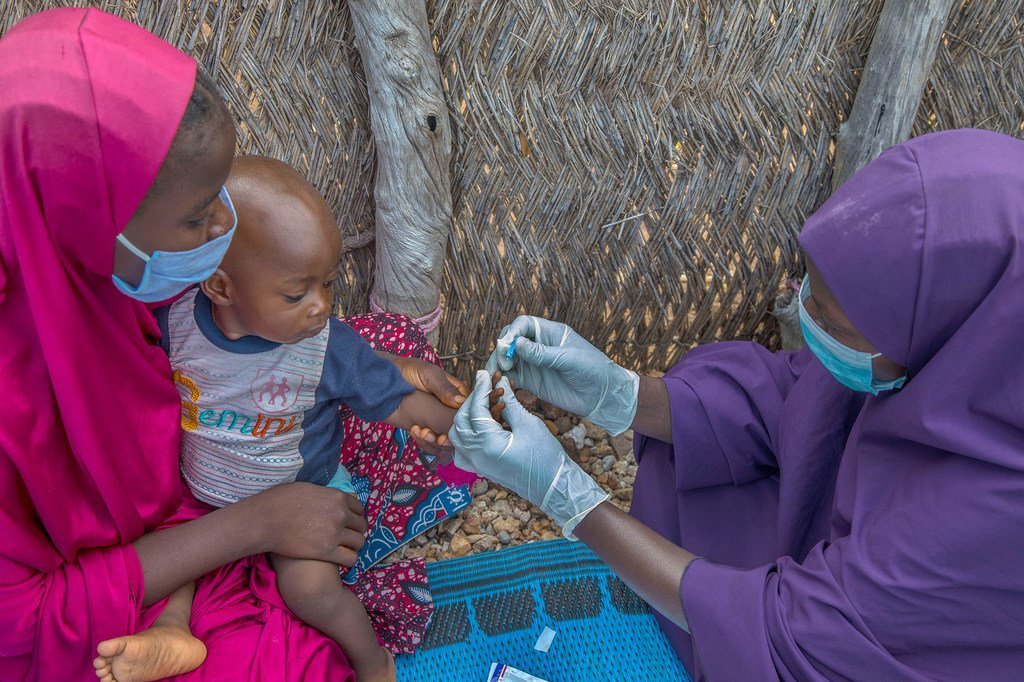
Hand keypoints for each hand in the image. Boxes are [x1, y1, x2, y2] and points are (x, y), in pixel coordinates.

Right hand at [250, 483, 367, 566]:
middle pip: (361, 526)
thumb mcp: (309, 488)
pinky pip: (351, 559)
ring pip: (359, 543)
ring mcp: (335, 533)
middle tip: (346, 536)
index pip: (359, 508)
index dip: (354, 516)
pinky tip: (340, 558)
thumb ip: (327, 494)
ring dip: (353, 546)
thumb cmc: (280, 501)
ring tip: (344, 548)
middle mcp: (341, 514)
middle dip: (355, 531)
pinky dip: (348, 559)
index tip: (348, 522)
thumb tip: (338, 497)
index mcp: (337, 497)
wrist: (265, 521)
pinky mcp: (327, 552)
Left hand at [410, 376, 504, 466]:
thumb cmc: (408, 371)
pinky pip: (430, 443)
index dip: (467, 422)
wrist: (382, 379)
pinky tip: (414, 430)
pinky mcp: (423, 429)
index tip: (458, 429)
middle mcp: (449, 410)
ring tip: (421, 431)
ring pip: (445, 440)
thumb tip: (461, 400)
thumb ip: (445, 387)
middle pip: (460, 431)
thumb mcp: (428, 374)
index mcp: (457, 394)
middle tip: (439, 438)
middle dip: (450, 437)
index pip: (471, 411)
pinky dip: (424, 442)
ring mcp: (436, 421)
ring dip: (434, 441)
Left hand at [449, 371, 608, 538]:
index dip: (480, 388)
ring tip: (481, 403)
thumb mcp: (528, 424)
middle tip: (484, 385)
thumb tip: (500, 381)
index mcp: (487, 443)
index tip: (485, 373)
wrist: (552, 486)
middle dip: (471, 400)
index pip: (475, 409)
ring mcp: (476, 464)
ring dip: (465, 416)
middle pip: (461, 420)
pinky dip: (465, 435)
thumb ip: (510, 401)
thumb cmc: (545, 456)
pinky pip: (462, 450)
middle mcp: (476, 455)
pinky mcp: (480, 469)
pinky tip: (477, 426)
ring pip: (457, 435)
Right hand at [483, 315, 639, 434]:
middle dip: (502, 349)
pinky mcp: (531, 381)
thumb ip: (542, 353)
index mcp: (549, 332)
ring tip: (497, 375)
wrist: (603, 397)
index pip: (523, 324)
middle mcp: (538, 345)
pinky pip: (511, 377)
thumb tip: (516, 343)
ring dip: (498, 364)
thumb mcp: (569, 359)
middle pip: (511, 340)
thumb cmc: (593, 370)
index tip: (507, 345)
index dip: (512, 332)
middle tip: (505, 363)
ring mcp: (533, 363)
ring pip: (507, 358)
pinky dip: (502, 379)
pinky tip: (499, 384)